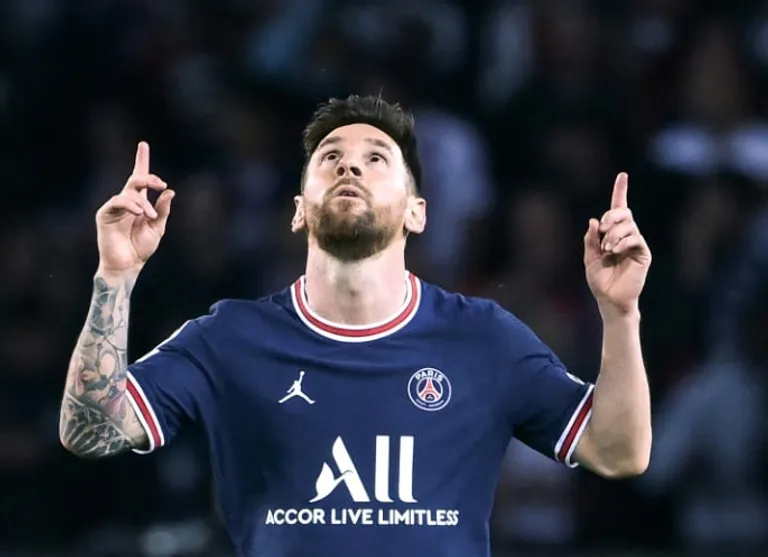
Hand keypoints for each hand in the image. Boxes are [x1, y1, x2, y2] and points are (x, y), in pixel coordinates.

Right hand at [95, 142, 174, 276]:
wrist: (128, 264)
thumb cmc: (141, 247)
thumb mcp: (157, 227)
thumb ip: (163, 210)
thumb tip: (170, 191)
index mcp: (140, 203)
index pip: (140, 178)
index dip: (141, 161)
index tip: (143, 145)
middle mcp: (127, 201)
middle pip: (135, 180)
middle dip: (148, 178)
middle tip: (161, 184)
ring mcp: (115, 207)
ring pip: (129, 192)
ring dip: (143, 202)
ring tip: (150, 215)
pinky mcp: (105, 214)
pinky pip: (117, 202)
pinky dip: (131, 205)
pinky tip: (140, 212)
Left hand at [583, 173, 650, 314]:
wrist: (609, 299)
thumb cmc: (600, 280)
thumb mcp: (589, 258)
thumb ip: (590, 239)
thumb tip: (594, 220)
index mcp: (612, 234)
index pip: (618, 208)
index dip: (620, 191)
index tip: (622, 175)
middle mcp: (626, 235)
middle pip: (624, 212)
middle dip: (612, 216)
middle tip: (602, 229)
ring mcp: (636, 243)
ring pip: (628, 225)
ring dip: (613, 234)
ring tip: (606, 248)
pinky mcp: (643, 253)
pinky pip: (634, 238)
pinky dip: (622, 242)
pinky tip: (613, 251)